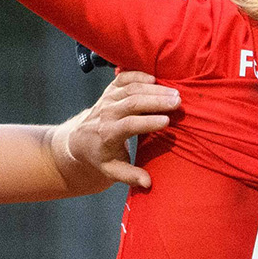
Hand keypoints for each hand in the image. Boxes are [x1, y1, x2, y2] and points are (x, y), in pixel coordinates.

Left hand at [51, 71, 178, 190]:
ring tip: (174, 92)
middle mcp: (107, 113)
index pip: (129, 125)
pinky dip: (138, 75)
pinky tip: (154, 78)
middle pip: (132, 102)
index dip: (148, 122)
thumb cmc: (101, 156)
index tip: (167, 121)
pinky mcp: (110, 90)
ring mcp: (107, 99)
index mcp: (108, 133)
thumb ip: (130, 176)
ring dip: (154, 89)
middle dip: (156, 101)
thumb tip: (148, 183)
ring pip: (131, 88)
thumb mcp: (112, 171)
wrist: (80, 139)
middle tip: (177, 102)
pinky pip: (123, 78)